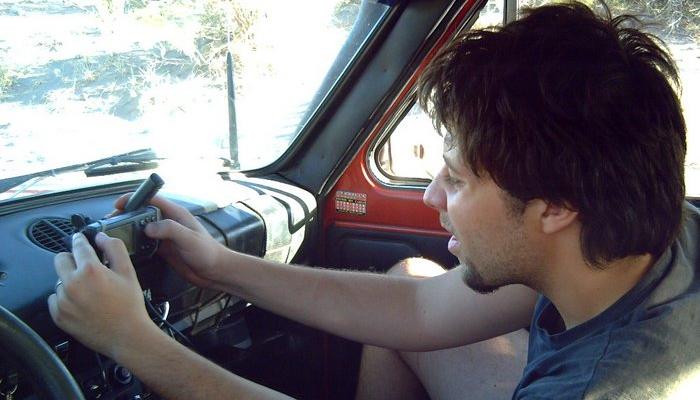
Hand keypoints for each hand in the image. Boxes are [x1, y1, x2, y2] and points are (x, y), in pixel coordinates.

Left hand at [47, 232, 154, 358]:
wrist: (127, 336)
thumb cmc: (129, 306)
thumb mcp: (128, 272)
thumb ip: (115, 248)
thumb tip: (102, 237)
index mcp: (90, 270)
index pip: (78, 245)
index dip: (80, 240)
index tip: (80, 239)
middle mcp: (72, 284)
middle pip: (60, 259)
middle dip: (72, 260)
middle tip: (86, 268)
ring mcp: (63, 301)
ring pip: (59, 280)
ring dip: (70, 281)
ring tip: (88, 291)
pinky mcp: (58, 315)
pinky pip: (55, 299)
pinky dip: (65, 299)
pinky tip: (82, 303)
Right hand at [113, 194, 224, 288]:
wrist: (215, 271)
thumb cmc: (207, 252)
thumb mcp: (189, 238)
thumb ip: (169, 229)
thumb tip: (148, 227)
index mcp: (176, 214)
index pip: (151, 199)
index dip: (134, 198)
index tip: (118, 204)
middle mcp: (169, 222)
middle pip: (143, 213)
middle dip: (126, 215)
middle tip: (110, 222)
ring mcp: (165, 236)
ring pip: (142, 228)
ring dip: (128, 229)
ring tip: (112, 234)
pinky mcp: (163, 248)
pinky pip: (145, 243)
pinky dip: (135, 243)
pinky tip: (126, 248)